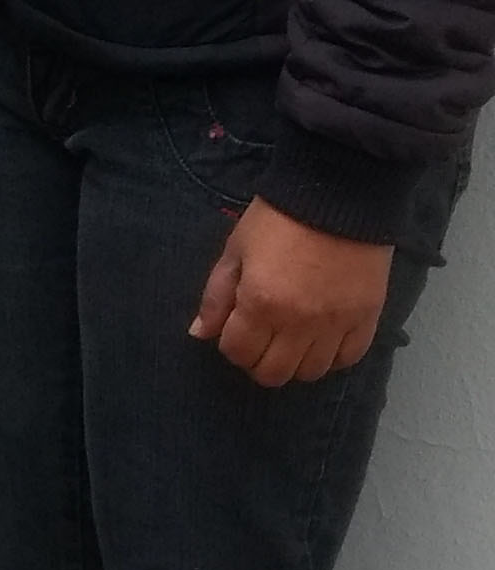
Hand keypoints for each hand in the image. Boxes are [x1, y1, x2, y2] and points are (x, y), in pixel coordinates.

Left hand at [190, 197, 392, 385]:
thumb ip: (216, 297)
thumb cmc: (277, 219)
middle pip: (274, 374)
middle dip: (258, 362)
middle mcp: (300, 323)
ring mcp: (337, 324)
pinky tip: (322, 338)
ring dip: (295, 362)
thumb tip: (200, 333)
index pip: (239, 352)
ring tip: (291, 339)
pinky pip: (349, 358)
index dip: (231, 345)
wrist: (338, 195)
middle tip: (260, 339)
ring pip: (312, 373)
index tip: (234, 329)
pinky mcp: (368, 317)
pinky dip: (332, 356)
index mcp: (261, 304)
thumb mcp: (236, 252)